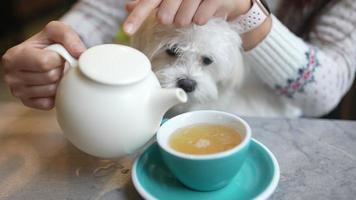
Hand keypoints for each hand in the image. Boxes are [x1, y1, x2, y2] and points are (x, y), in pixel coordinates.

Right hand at [1, 21, 85, 109]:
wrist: (47, 56)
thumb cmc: (49, 43)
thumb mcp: (56, 30)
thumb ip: (68, 36)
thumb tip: (79, 53)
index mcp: (14, 56)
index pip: (44, 62)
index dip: (59, 58)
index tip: (58, 55)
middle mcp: (11, 76)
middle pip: (50, 77)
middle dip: (61, 70)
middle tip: (59, 65)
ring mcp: (18, 92)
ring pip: (52, 91)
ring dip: (60, 82)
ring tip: (56, 72)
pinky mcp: (28, 103)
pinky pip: (50, 103)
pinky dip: (56, 94)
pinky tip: (53, 84)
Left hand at [123, 0, 251, 34]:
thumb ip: (152, 2)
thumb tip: (128, 7)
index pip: (149, 2)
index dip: (137, 17)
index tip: (127, 31)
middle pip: (166, 16)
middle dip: (173, 19)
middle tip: (182, 12)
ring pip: (183, 20)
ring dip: (188, 20)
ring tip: (196, 10)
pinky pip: (199, 20)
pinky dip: (201, 20)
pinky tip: (206, 11)